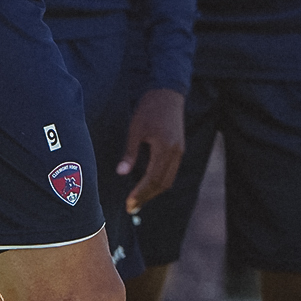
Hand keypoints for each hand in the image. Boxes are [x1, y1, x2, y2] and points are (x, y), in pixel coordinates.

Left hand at [118, 87, 185, 212]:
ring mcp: (179, 150)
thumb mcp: (136, 129)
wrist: (168, 92)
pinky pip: (171, 171)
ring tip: (138, 200)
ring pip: (169, 178)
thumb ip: (130, 153)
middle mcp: (176, 152)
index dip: (140, 193)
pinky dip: (159, 181)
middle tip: (131, 208)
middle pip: (163, 183)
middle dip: (147, 197)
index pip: (153, 178)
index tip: (129, 204)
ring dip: (154, 192)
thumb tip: (121, 173)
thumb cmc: (150, 108)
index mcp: (165, 148)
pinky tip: (147, 184)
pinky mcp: (179, 147)